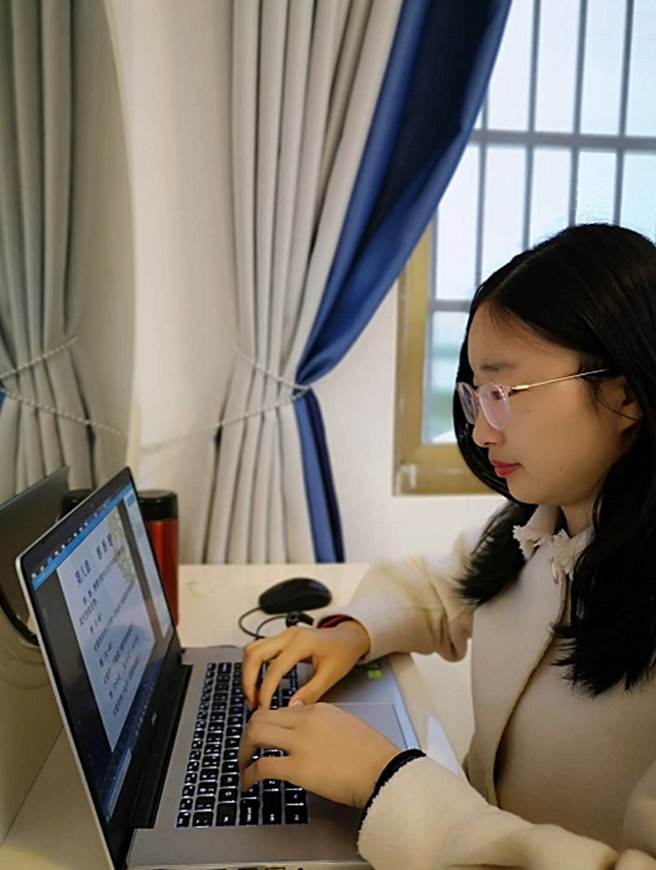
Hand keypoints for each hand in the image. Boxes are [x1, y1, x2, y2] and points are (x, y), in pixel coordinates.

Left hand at [238, 703, 399, 807]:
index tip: (264, 738)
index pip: (281, 710)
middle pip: (260, 717)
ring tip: (243, 766)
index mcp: (318, 709)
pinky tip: (248, 783)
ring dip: (243, 751)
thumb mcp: (345, 725)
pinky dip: (248, 775)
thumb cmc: (372, 754)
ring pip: (255, 734)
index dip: (267, 725)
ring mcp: (299, 742)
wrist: (383, 771)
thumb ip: (321, 722)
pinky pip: (261, 766)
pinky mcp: (297, 768)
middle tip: (247, 750)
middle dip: (248, 734)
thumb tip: (301, 725)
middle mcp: (305, 720)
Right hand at [241, 621, 370, 709]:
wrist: (349, 637)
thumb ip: (311, 692)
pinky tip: (258, 683)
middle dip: (248, 679)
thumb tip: (291, 708)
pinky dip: (254, 666)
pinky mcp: (282, 639)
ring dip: (248, 672)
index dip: (266, 690)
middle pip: (254, 652)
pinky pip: (259, 649)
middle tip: (252, 702)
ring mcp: (284, 635)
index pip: (275, 667)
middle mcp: (289, 635)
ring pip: (253, 648)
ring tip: (252, 695)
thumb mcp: (331, 675)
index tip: (264, 708)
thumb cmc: (343, 652)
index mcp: (302, 642)